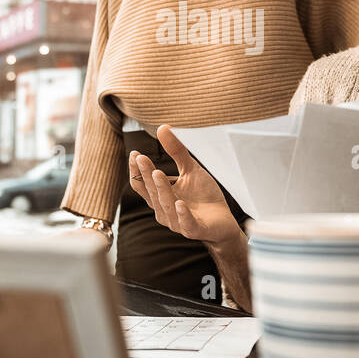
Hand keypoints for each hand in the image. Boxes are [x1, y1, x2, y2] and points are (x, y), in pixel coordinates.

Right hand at [128, 125, 240, 245]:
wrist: (223, 221)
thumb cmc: (203, 196)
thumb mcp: (190, 170)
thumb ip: (176, 151)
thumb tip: (161, 127)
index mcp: (160, 196)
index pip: (143, 184)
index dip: (137, 170)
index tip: (135, 153)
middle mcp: (164, 210)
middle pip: (152, 192)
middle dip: (146, 174)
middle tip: (141, 157)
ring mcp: (178, 222)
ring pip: (166, 205)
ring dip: (161, 189)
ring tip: (157, 172)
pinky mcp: (194, 230)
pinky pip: (186, 222)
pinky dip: (182, 213)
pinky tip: (180, 203)